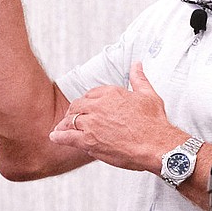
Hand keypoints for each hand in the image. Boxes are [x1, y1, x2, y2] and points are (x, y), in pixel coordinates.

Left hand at [49, 62, 188, 172]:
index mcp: (111, 93)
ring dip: (65, 124)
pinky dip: (59, 136)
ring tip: (61, 128)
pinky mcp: (88, 140)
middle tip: (71, 118)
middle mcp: (98, 106)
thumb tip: (137, 64)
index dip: (87, 101)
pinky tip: (55, 137)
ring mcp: (91, 123)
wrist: (157, 145)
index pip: (90, 94)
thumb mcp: (148, 95)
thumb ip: (139, 79)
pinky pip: (67, 137)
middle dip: (73, 112)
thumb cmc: (155, 122)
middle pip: (77, 106)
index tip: (86, 107)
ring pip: (70, 120)